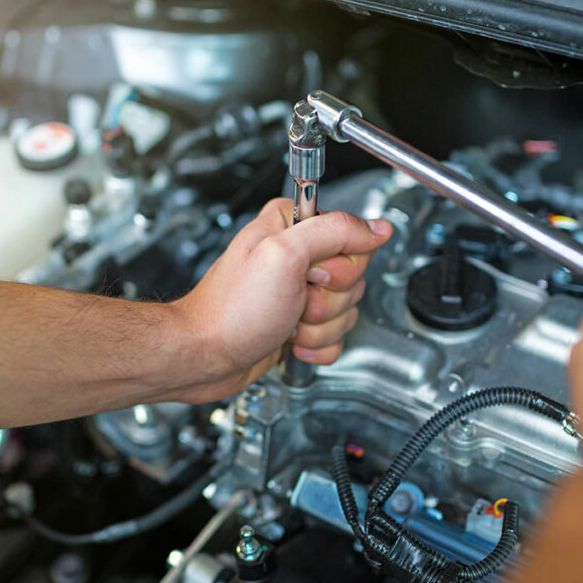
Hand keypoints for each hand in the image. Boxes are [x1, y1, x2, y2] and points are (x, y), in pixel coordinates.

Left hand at [172, 198, 391, 402]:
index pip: (353, 240)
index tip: (310, 275)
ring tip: (285, 322)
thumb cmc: (231, 310)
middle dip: (326, 302)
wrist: (204, 356)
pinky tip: (290, 341)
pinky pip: (336, 337)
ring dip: (318, 327)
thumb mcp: (285, 256)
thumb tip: (377, 228)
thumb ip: (336, 232)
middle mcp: (299, 256)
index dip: (337, 267)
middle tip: (293, 301)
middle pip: (354, 279)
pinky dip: (316, 346)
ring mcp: (300, 292)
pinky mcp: (301, 322)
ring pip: (347, 312)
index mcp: (294, 227)